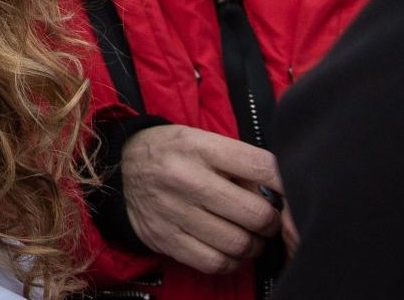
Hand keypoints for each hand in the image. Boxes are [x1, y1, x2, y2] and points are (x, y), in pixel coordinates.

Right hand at [119, 124, 281, 275]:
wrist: (117, 168)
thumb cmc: (172, 153)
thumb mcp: (201, 140)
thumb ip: (241, 162)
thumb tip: (284, 195)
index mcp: (198, 146)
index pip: (264, 169)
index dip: (286, 187)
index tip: (285, 195)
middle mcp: (185, 178)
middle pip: (257, 214)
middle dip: (271, 221)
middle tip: (265, 218)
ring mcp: (173, 211)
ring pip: (240, 243)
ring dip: (253, 244)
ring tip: (247, 234)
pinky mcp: (164, 238)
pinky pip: (216, 263)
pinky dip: (230, 261)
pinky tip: (226, 248)